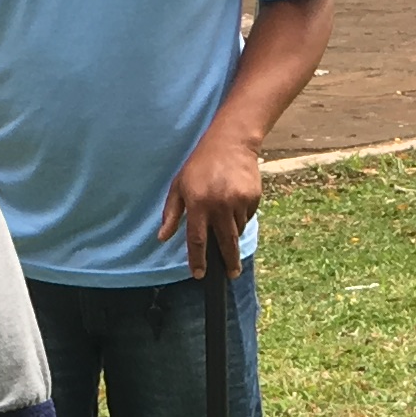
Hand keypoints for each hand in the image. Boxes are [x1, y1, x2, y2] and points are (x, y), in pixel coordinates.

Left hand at [159, 126, 261, 279]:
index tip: (199, 274)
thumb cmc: (199, 164)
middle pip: (225, 242)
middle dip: (228, 262)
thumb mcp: (179, 185)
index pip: (197, 239)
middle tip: (231, 274)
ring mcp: (238, 201)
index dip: (198, 260)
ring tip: (226, 215)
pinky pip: (247, 216)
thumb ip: (171, 213)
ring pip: (237, 229)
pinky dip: (241, 216)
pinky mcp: (252, 197)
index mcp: (198, 203)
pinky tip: (235, 201)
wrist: (230, 141)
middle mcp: (219, 204)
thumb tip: (162, 237)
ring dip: (232, 232)